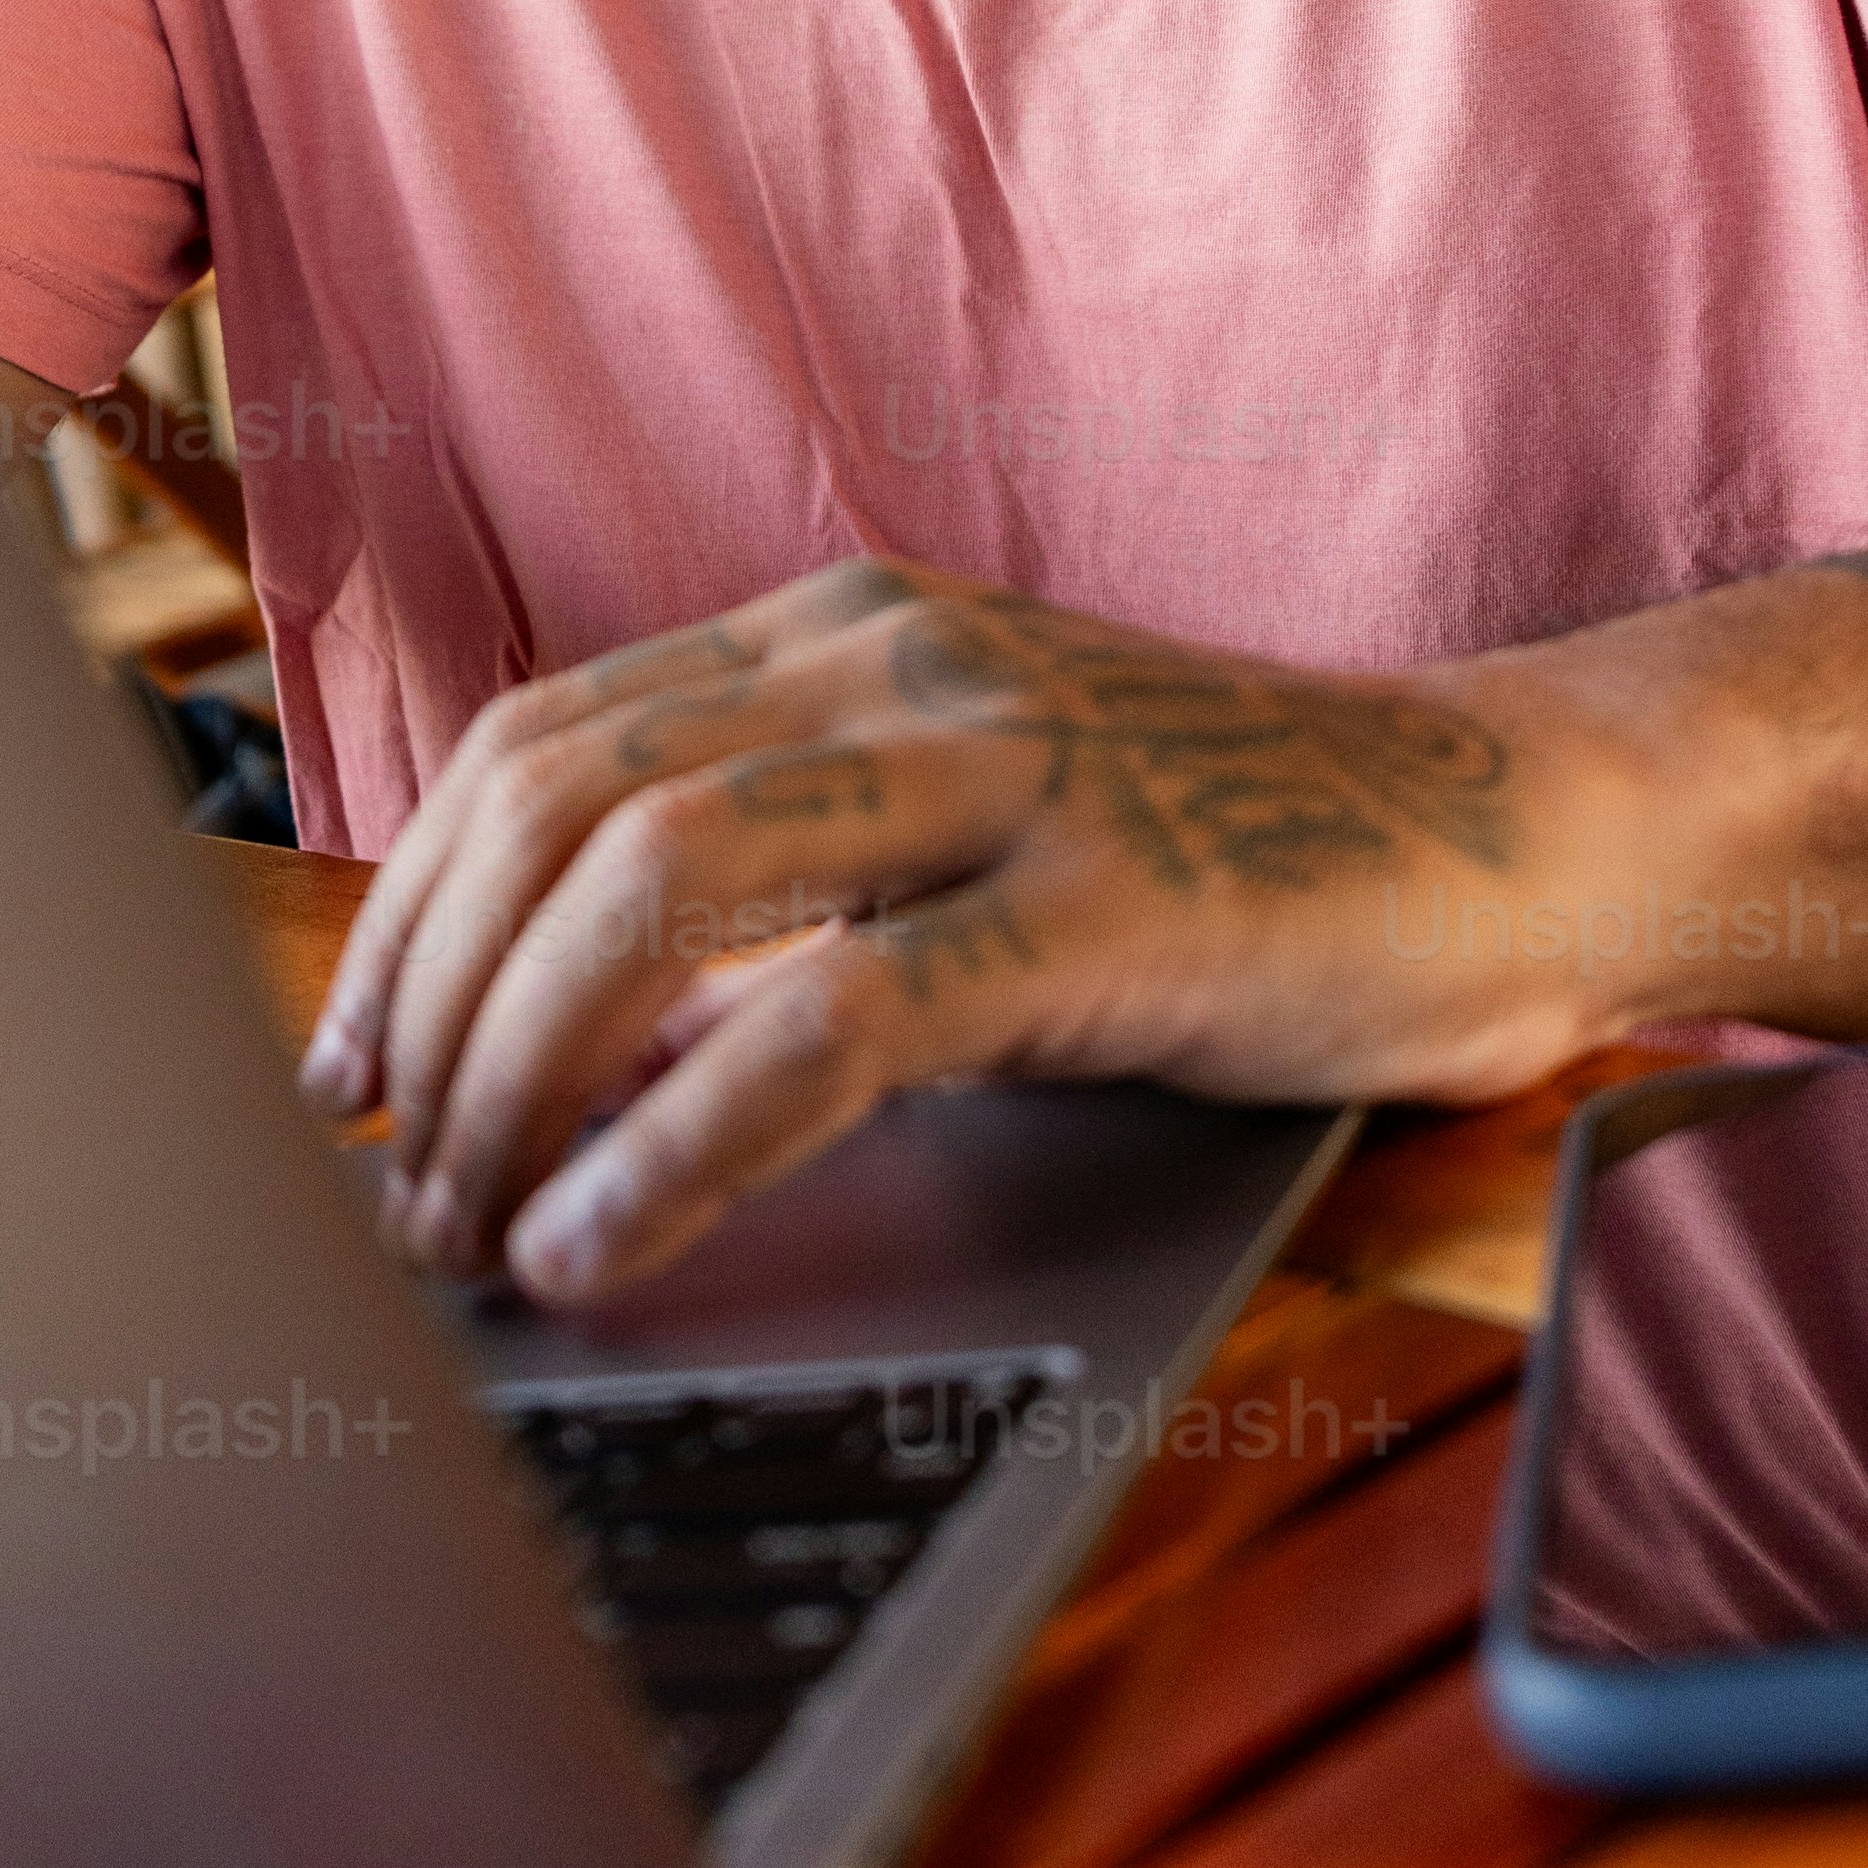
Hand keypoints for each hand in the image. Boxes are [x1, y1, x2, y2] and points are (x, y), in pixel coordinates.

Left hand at [294, 555, 1592, 1304]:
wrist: (1519, 836)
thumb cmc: (1243, 866)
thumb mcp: (980, 822)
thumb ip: (799, 872)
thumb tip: (561, 1032)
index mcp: (848, 629)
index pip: (544, 743)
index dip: (408, 913)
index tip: (348, 1071)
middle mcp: (903, 663)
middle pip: (561, 808)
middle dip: (433, 1011)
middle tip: (390, 1185)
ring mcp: (1011, 771)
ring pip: (657, 887)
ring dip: (517, 1078)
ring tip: (470, 1231)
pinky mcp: (1107, 906)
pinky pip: (832, 1019)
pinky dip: (674, 1140)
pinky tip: (600, 1238)